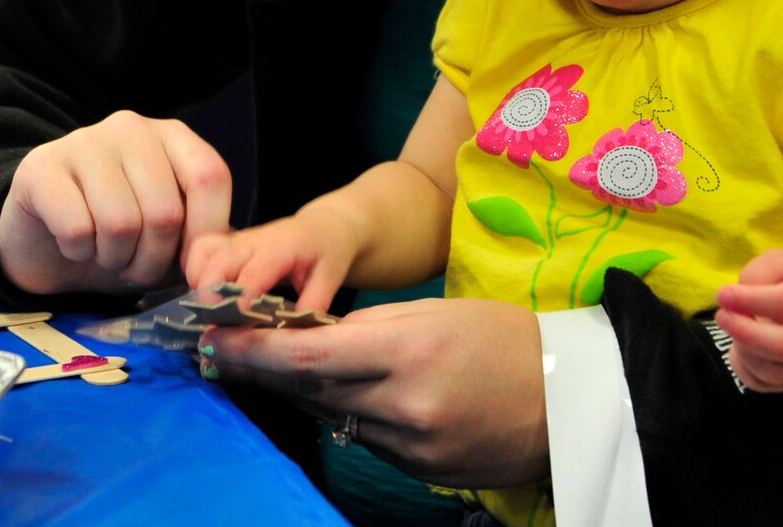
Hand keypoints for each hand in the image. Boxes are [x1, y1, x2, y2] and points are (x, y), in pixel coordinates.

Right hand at [0, 111, 231, 295]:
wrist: (43, 240)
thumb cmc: (115, 237)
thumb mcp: (169, 238)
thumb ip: (202, 241)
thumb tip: (221, 264)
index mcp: (171, 136)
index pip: (209, 176)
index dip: (206, 234)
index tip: (192, 269)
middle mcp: (130, 127)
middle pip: (165, 211)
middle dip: (152, 261)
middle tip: (133, 267)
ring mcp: (83, 141)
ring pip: (121, 223)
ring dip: (114, 259)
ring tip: (104, 254)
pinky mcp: (40, 167)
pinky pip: (76, 229)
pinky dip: (78, 253)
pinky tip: (72, 244)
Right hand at [182, 210, 357, 313]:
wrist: (323, 226)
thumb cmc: (327, 253)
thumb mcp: (329, 279)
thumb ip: (312, 306)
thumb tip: (291, 338)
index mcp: (281, 247)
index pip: (253, 273)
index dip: (239, 299)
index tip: (231, 327)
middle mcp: (252, 240)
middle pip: (216, 261)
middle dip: (208, 294)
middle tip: (213, 327)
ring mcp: (235, 239)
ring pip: (201, 253)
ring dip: (197, 284)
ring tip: (208, 313)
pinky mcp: (225, 243)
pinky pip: (199, 253)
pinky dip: (193, 274)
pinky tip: (205, 298)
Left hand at [202, 296, 548, 487]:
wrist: (570, 401)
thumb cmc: (504, 338)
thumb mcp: (435, 312)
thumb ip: (368, 325)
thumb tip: (308, 336)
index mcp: (408, 351)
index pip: (308, 355)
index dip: (252, 350)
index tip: (212, 337)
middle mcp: (404, 405)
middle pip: (310, 390)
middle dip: (262, 370)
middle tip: (220, 349)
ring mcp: (412, 446)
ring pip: (332, 417)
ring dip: (300, 392)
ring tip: (268, 366)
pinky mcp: (420, 470)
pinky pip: (364, 439)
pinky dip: (344, 414)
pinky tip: (335, 394)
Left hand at [714, 249, 782, 392]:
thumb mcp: (780, 262)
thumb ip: (758, 274)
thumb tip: (736, 300)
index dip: (751, 301)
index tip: (722, 294)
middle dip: (748, 335)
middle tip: (721, 316)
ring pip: (776, 372)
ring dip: (744, 352)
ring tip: (731, 326)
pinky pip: (766, 385)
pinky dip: (744, 369)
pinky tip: (738, 347)